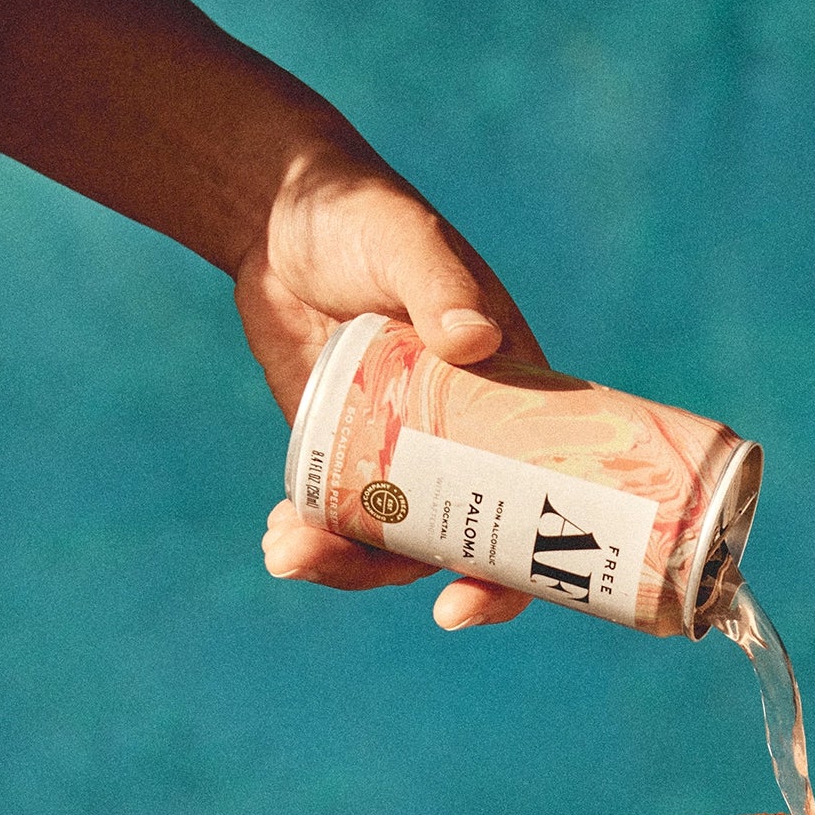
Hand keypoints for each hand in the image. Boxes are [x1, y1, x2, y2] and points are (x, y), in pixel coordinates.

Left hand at [240, 153, 547, 626]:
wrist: (277, 212)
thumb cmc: (361, 214)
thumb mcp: (403, 240)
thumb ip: (436, 282)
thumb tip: (475, 339)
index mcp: (511, 405)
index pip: (536, 507)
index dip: (515, 573)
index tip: (464, 602)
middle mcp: (467, 443)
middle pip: (459, 545)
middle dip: (401, 576)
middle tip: (333, 568)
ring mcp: (405, 454)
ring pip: (393, 541)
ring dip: (343, 563)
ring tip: (282, 551)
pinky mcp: (348, 451)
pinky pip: (345, 517)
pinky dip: (315, 540)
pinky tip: (278, 541)